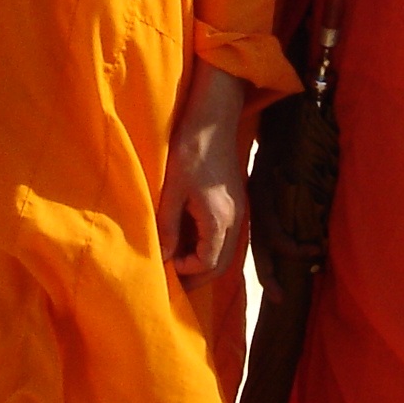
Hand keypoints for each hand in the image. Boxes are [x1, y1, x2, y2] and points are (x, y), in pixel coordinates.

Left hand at [158, 64, 253, 279]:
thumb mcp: (172, 191)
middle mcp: (235, 221)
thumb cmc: (191, 151)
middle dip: (197, 277)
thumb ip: (169, 227)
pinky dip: (210, 247)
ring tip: (179, 262)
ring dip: (204, 262)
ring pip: (225, 252)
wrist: (214, 120)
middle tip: (173, 282)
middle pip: (220, 265)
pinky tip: (190, 240)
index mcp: (219, 221)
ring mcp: (239, 213)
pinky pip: (226, 237)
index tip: (165, 264)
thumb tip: (164, 257)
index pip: (207, 263)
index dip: (186, 271)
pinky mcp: (236, 204)